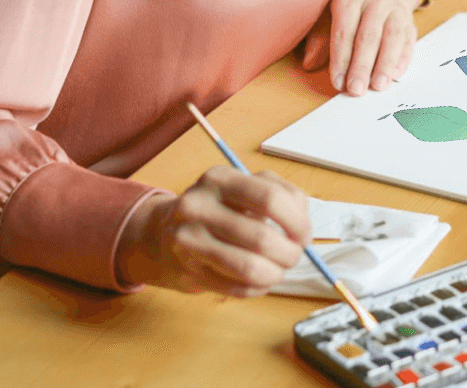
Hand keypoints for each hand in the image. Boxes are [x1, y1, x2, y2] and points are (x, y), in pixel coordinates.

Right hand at [116, 167, 309, 294]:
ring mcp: (189, 241)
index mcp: (219, 179)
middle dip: (290, 253)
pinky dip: (258, 288)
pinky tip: (258, 280)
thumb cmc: (218, 210)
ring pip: (249, 268)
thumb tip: (304, 229)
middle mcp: (198, 206)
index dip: (297, 221)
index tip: (305, 235)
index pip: (270, 198)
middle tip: (294, 256)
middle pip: (261, 237)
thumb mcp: (244, 188)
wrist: (161, 234)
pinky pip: (236, 288)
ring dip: (275, 274)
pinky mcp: (187, 271)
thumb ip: (280, 196)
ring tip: (278, 270)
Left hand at [301, 0, 423, 95]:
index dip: (340, 58)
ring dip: (385, 64)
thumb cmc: (354, 5)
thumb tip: (309, 62)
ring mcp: (395, 9)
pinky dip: (403, 58)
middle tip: (356, 89)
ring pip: (392, 37)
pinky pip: (408, 40)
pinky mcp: (409, 21)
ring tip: (378, 86)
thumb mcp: (331, 13)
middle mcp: (375, 0)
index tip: (338, 81)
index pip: (344, 31)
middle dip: (362, 65)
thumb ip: (321, 37)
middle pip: (368, 36)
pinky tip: (395, 74)